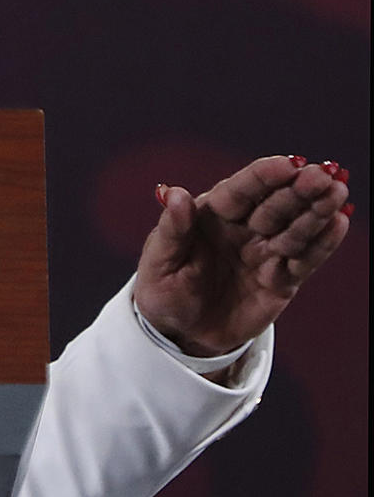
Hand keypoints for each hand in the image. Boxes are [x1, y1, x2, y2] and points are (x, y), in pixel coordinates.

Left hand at [134, 154, 350, 356]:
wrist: (181, 332)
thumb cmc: (163, 289)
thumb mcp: (159, 261)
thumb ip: (172, 229)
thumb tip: (175, 192)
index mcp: (210, 214)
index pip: (239, 190)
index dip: (263, 176)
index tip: (287, 164)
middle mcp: (242, 228)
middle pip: (274, 205)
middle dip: (298, 189)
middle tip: (324, 175)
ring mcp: (264, 253)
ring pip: (295, 228)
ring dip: (317, 211)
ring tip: (337, 192)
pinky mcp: (281, 280)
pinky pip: (304, 260)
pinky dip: (322, 243)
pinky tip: (338, 223)